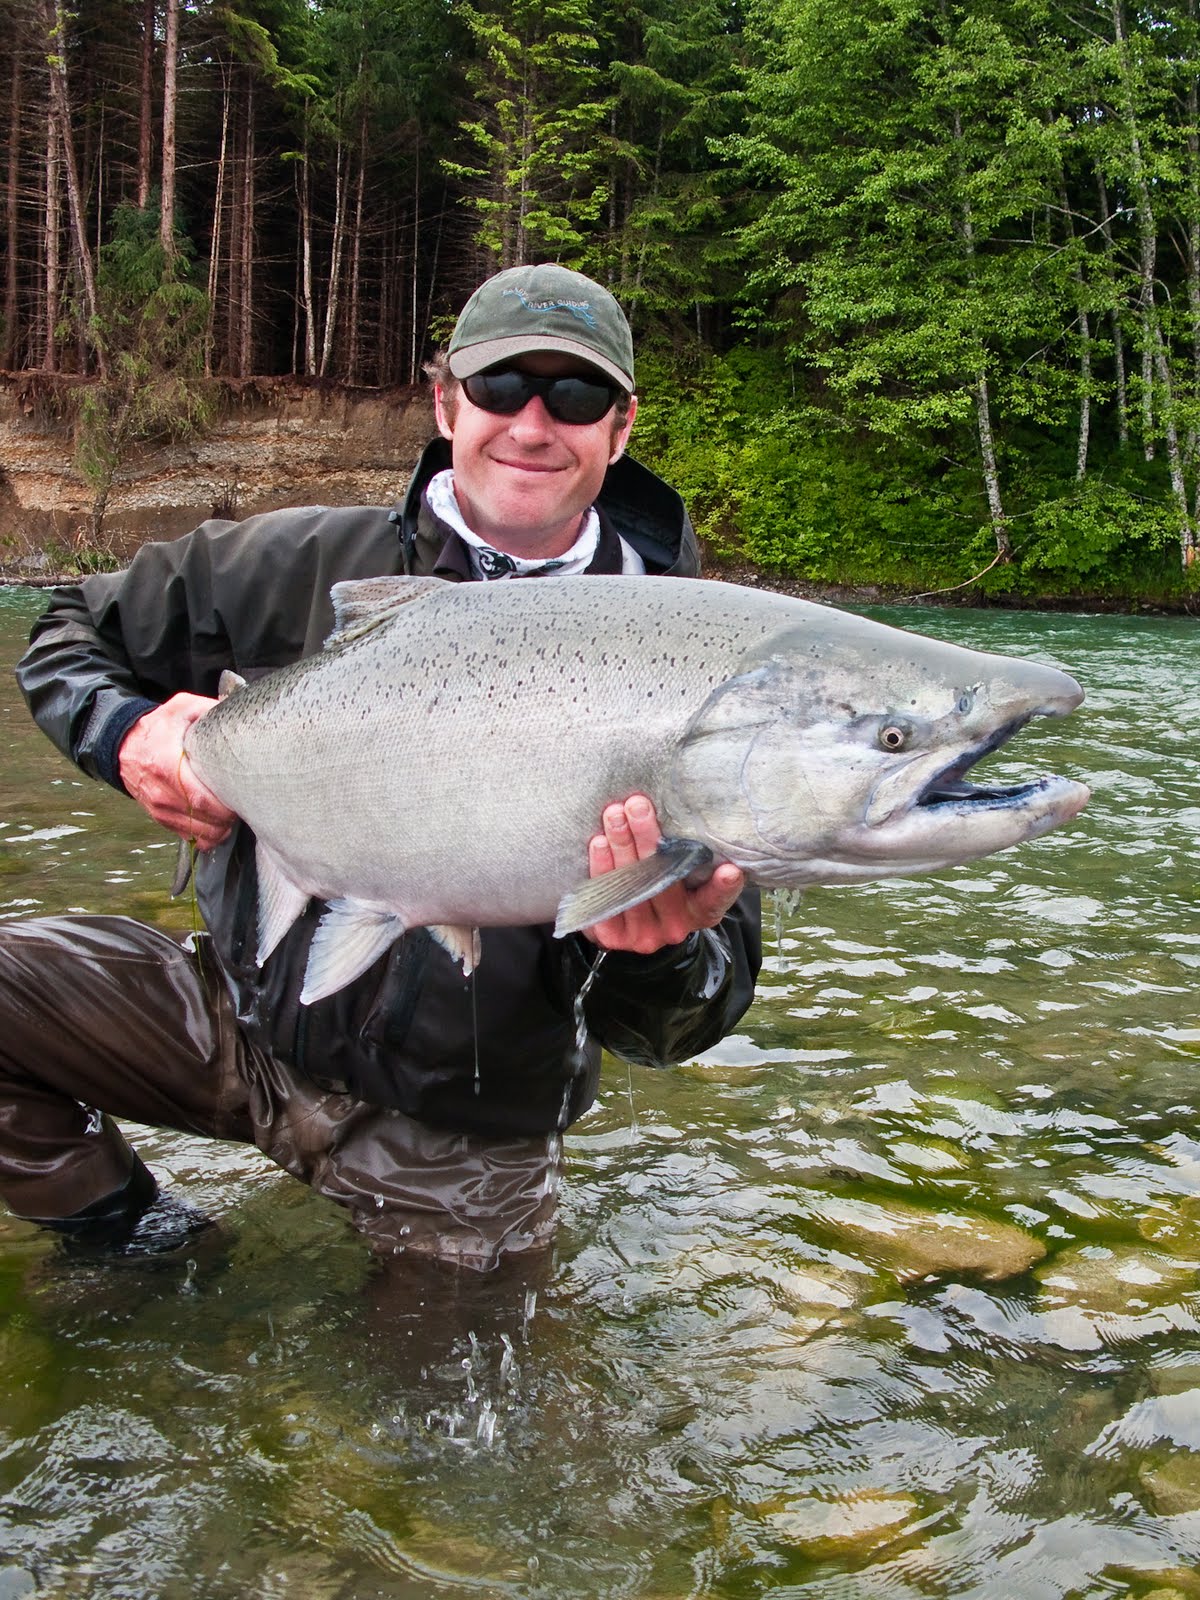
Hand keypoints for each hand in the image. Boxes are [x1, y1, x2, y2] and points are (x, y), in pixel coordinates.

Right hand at [118, 694, 236, 850]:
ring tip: (232, 814)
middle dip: (229, 818)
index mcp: (167, 767)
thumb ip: (207, 709)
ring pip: (199, 834)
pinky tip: (217, 822)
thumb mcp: (180, 708)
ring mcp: (160, 809)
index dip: (225, 806)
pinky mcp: (161, 818)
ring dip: (221, 830)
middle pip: (204, 820)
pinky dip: (207, 836)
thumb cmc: (157, 728)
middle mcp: (162, 794)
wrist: (123, 745)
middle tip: (243, 805)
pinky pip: (189, 837)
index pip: (201, 799)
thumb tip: (234, 714)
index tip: (241, 797)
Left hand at [584, 793, 744, 955]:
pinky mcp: (614, 937)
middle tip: (638, 806)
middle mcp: (675, 926)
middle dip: (648, 838)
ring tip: (614, 814)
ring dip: (621, 845)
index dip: (722, 888)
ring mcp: (644, 935)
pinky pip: (606, 899)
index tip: (730, 870)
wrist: (630, 926)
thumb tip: (693, 817)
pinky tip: (599, 843)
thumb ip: (691, 858)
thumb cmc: (663, 887)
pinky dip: (601, 868)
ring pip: (631, 886)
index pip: (713, 900)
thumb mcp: (687, 879)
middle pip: (662, 881)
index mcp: (700, 912)